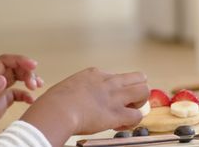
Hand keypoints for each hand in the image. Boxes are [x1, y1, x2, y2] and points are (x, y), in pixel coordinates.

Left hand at [0, 54, 43, 144]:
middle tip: (34, 84)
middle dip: (27, 72)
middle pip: (14, 69)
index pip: (5, 61)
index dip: (20, 60)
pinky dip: (26, 95)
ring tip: (37, 87)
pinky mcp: (1, 104)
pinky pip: (17, 94)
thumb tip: (2, 78)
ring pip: (17, 79)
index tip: (33, 65)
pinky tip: (31, 100)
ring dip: (29, 80)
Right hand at [20, 67, 148, 145]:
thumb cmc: (55, 101)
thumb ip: (77, 89)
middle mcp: (109, 82)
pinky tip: (122, 125)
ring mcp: (115, 97)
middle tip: (129, 102)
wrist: (57, 110)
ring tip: (129, 111)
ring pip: (144, 91)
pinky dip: (133, 122)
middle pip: (138, 77)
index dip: (115, 89)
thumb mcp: (68, 86)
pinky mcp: (117, 114)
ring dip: (139, 103)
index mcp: (95, 74)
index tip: (107, 99)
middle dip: (137, 89)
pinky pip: (137, 115)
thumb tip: (75, 98)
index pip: (116, 76)